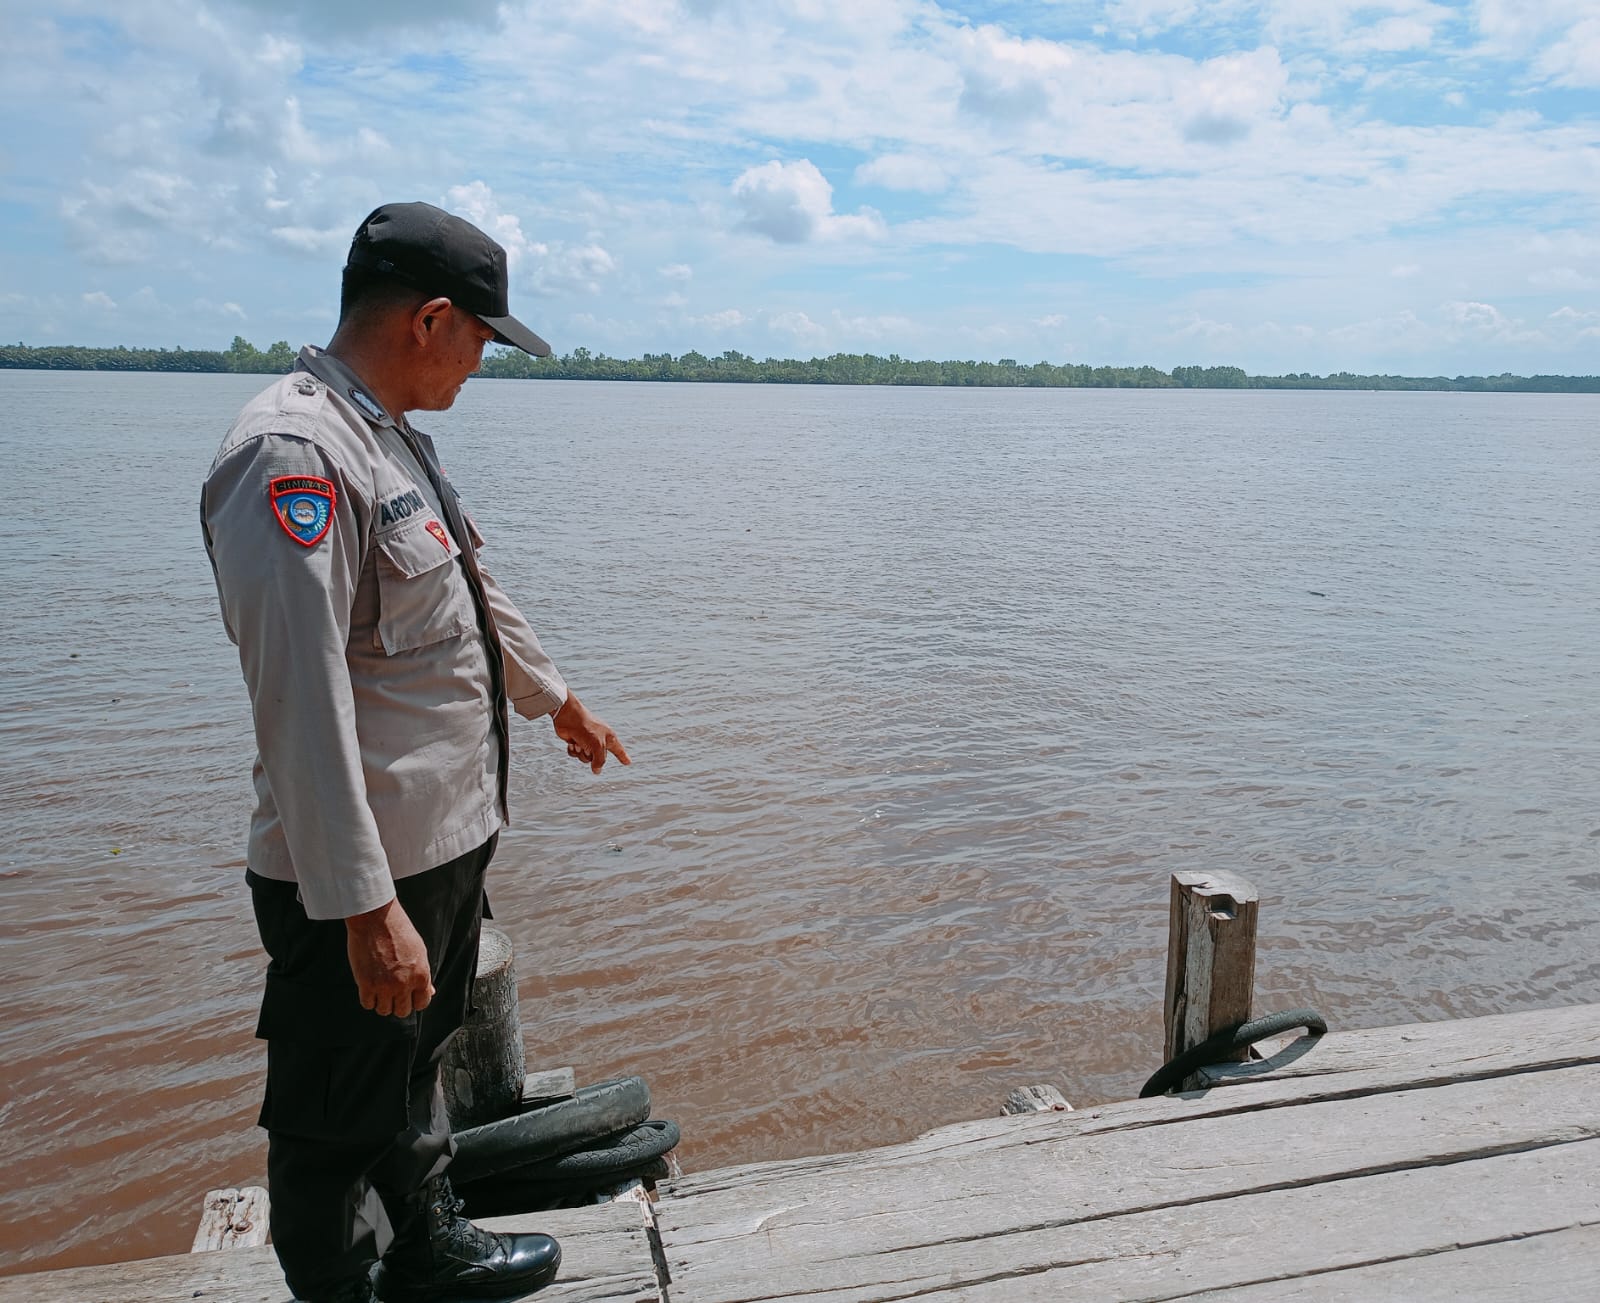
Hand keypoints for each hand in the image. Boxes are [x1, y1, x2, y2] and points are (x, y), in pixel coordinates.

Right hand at [345, 898, 433, 1017]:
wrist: (376, 918)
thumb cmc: (399, 931)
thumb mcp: (419, 951)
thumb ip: (424, 975)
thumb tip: (430, 992)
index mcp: (421, 975)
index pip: (422, 1003)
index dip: (414, 1000)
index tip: (408, 995)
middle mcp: (404, 984)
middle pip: (402, 1011)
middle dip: (398, 1003)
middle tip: (392, 991)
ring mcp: (385, 985)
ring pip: (384, 1010)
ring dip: (382, 1002)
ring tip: (379, 988)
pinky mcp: (366, 984)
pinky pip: (367, 1004)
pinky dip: (368, 998)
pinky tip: (369, 986)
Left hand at [552, 692, 631, 773]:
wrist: (568, 717)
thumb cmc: (586, 728)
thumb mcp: (598, 746)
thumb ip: (600, 760)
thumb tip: (597, 771)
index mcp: (609, 737)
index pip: (618, 750)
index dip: (623, 757)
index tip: (628, 762)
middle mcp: (600, 739)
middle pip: (598, 759)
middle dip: (591, 756)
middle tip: (587, 746)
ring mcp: (587, 741)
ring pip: (586, 758)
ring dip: (581, 753)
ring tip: (579, 743)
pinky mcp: (576, 741)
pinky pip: (576, 754)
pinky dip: (573, 750)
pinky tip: (572, 742)